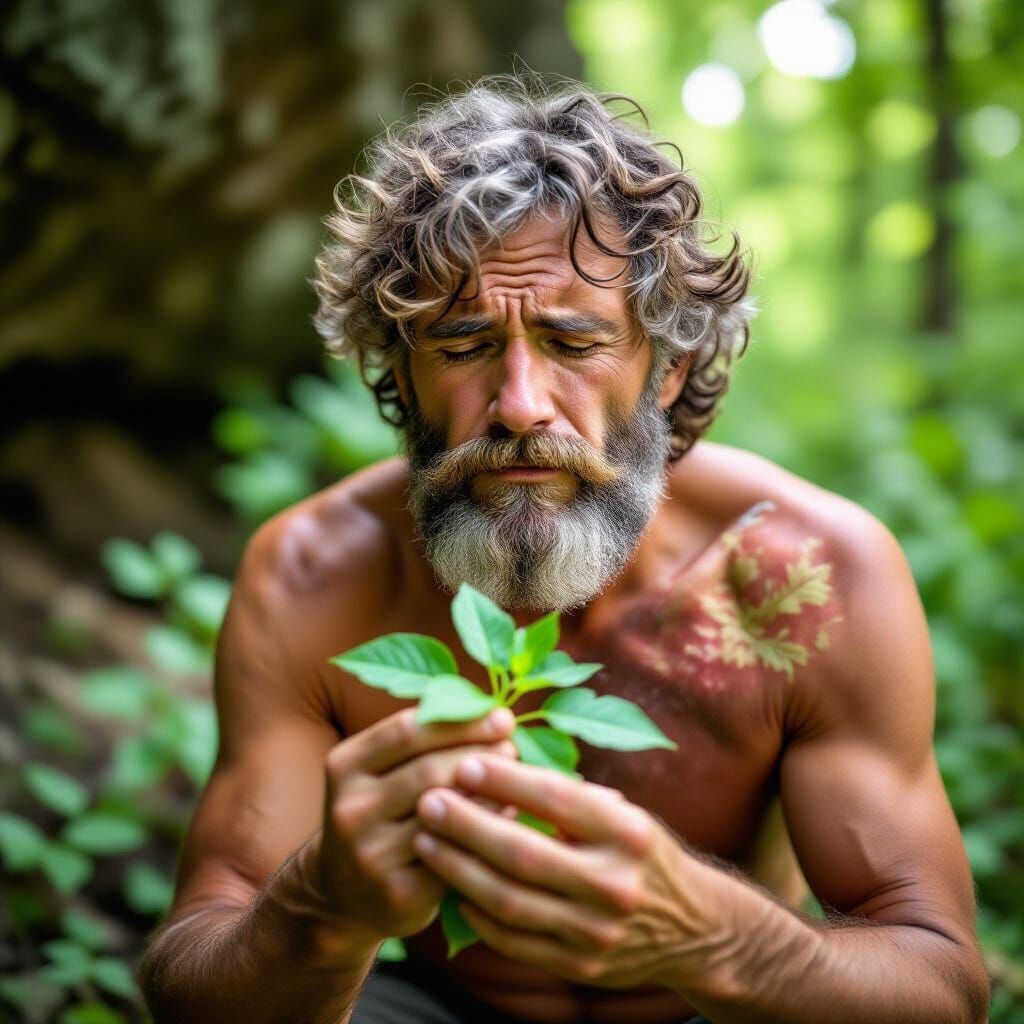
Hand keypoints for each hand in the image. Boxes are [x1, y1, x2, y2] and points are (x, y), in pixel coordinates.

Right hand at [311, 707, 519, 943]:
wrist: (342, 895)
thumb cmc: (380, 814)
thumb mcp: (379, 771)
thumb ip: (422, 741)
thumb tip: (492, 714)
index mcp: (345, 765)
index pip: (409, 731)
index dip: (462, 721)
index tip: (502, 717)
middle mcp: (351, 808)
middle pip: (429, 770)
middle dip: (479, 755)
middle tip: (512, 749)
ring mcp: (371, 854)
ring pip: (445, 814)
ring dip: (488, 793)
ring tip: (514, 779)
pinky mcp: (397, 893)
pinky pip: (454, 854)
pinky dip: (486, 831)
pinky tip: (506, 819)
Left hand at [412, 754, 724, 989]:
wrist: (693, 928)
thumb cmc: (641, 852)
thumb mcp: (621, 813)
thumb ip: (566, 797)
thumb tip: (496, 765)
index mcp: (627, 832)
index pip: (555, 799)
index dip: (504, 781)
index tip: (462, 762)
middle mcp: (615, 883)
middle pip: (523, 853)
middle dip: (467, 825)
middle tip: (427, 801)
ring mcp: (597, 932)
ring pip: (509, 901)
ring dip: (458, 869)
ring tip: (425, 840)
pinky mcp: (581, 967)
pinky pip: (513, 941)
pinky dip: (476, 913)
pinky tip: (453, 886)